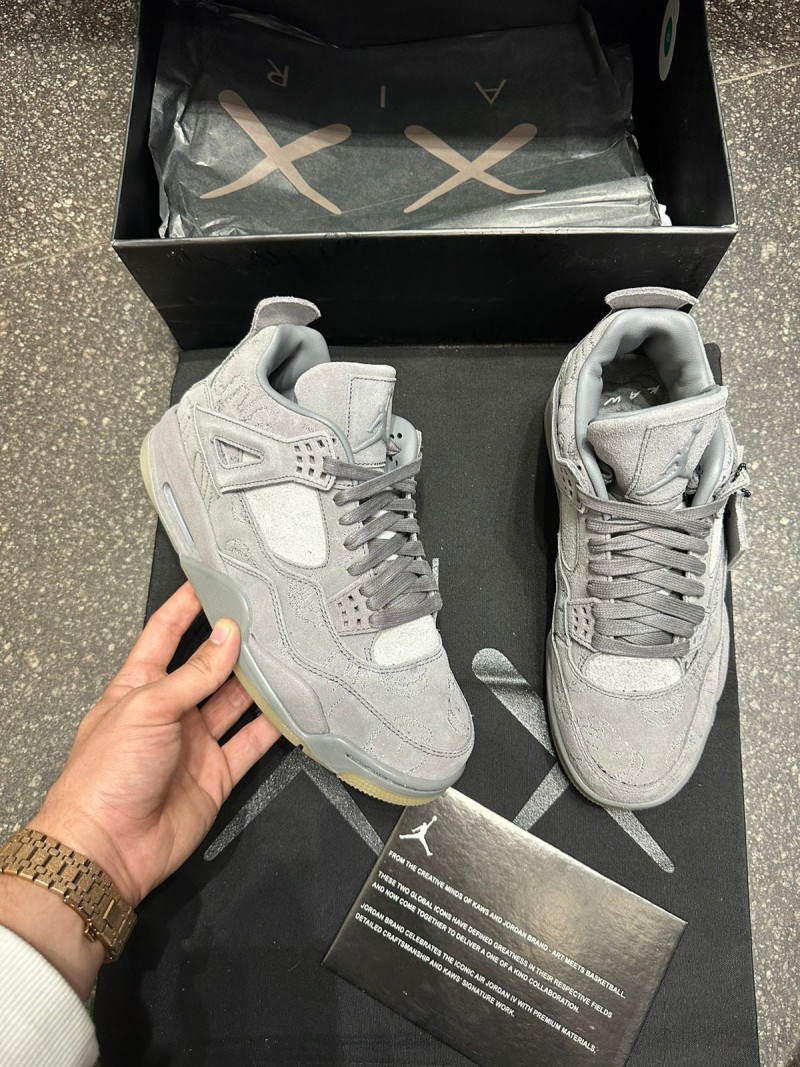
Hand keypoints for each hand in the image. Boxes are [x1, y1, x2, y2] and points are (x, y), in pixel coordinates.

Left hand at [32, 582, 279, 906]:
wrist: (107, 849)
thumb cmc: (105, 776)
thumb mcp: (147, 708)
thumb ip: (194, 674)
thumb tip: (226, 636)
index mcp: (139, 687)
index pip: (164, 635)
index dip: (185, 607)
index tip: (210, 580)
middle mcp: (170, 712)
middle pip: (208, 668)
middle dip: (234, 644)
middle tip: (266, 617)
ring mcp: (194, 743)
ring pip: (235, 703)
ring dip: (258, 683)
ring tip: (286, 654)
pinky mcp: (216, 775)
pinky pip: (252, 744)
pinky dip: (273, 728)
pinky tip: (293, 708)